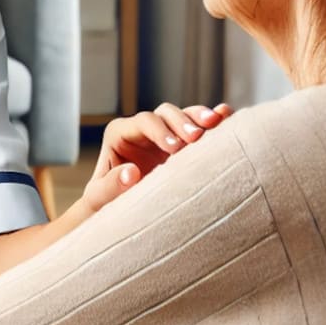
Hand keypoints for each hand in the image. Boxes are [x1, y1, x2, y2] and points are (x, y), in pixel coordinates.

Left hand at [78, 103, 231, 214]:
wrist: (121, 211)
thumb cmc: (105, 203)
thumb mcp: (100, 197)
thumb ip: (110, 185)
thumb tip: (131, 173)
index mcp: (120, 134)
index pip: (142, 122)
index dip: (159, 131)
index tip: (174, 148)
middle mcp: (144, 129)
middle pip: (165, 113)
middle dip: (182, 122)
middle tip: (195, 138)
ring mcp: (167, 134)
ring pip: (186, 115)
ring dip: (201, 117)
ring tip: (216, 122)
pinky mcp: (185, 143)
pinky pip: (200, 126)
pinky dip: (214, 120)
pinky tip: (226, 116)